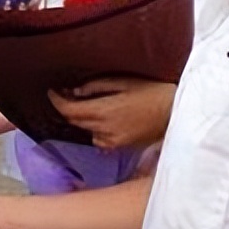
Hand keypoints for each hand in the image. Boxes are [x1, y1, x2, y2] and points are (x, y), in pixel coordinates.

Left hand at [48, 77, 176, 148]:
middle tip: (67, 93)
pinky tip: (105, 118)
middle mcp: (104, 130)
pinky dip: (95, 128)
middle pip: (74, 121)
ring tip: (88, 103)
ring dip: (82, 118)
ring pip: (85, 130)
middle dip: (67, 108)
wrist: (176, 112)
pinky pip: (99, 138)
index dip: (56, 100)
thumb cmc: (153, 92)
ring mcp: (112, 141)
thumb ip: (96, 87)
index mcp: (104, 112)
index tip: (52, 91)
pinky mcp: (120, 146)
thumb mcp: (123, 82)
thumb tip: (75, 92)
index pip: (69, 110)